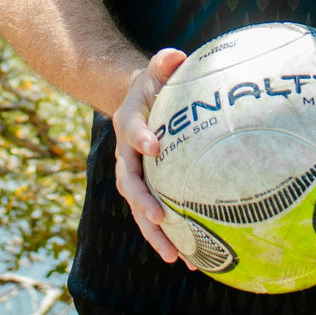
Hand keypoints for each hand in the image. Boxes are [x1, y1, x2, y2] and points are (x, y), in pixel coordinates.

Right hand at [113, 47, 187, 263]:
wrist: (138, 105)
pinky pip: (153, 218)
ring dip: (155, 234)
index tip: (155, 146)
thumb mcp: (156, 70)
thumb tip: (176, 54)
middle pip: (130, 183)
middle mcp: (126, 156)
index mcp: (128, 124)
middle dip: (144, 202)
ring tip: (175, 257)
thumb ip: (164, 62)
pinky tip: (189, 259)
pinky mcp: (145, 192)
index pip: (132, 131)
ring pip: (139, 210)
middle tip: (160, 218)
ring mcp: (133, 177)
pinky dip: (168, 238)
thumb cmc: (154, 86)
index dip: (141, 138)